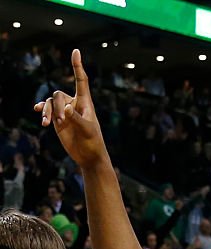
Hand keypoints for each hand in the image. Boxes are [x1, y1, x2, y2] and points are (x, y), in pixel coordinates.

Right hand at [35, 50, 105, 168]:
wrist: (89, 156)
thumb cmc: (93, 142)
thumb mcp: (87, 130)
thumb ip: (76, 118)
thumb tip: (65, 109)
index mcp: (85, 102)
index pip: (81, 81)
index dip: (77, 66)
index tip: (76, 51)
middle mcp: (74, 104)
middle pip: (58, 95)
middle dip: (56, 107)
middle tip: (61, 122)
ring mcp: (65, 111)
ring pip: (50, 102)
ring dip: (47, 111)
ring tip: (46, 123)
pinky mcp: (58, 120)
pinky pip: (46, 110)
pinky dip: (42, 111)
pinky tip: (38, 112)